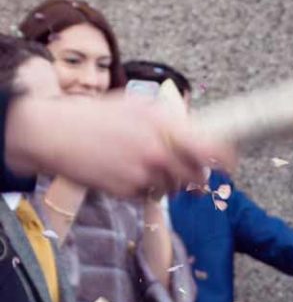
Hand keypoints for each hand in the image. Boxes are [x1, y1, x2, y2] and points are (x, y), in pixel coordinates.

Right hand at [5, 88, 233, 196]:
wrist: (54, 133)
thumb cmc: (97, 116)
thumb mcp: (138, 106)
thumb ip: (172, 119)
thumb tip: (202, 129)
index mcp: (164, 125)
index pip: (213, 150)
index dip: (227, 160)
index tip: (230, 164)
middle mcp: (158, 151)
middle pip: (197, 176)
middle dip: (195, 174)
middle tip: (185, 167)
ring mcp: (143, 174)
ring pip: (174, 188)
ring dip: (168, 181)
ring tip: (146, 164)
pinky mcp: (127, 191)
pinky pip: (149, 195)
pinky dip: (145, 188)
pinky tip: (127, 171)